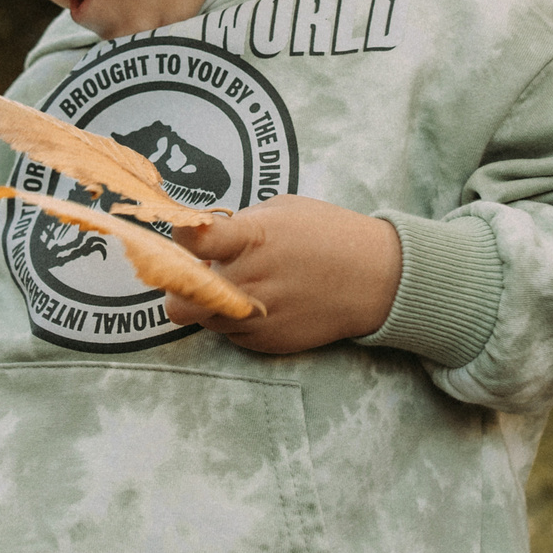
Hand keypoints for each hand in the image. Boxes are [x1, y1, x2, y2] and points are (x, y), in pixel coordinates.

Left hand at [165, 195, 400, 354]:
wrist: (376, 279)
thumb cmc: (328, 234)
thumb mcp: (282, 210)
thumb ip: (238, 225)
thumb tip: (200, 239)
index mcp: (253, 239)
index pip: (197, 240)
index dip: (177, 237)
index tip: (178, 232)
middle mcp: (250, 281)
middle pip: (180, 299)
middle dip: (179, 288)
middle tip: (198, 274)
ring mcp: (256, 317)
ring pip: (201, 319)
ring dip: (208, 302)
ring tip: (241, 283)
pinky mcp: (266, 343)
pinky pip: (230, 334)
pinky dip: (235, 320)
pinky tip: (263, 301)